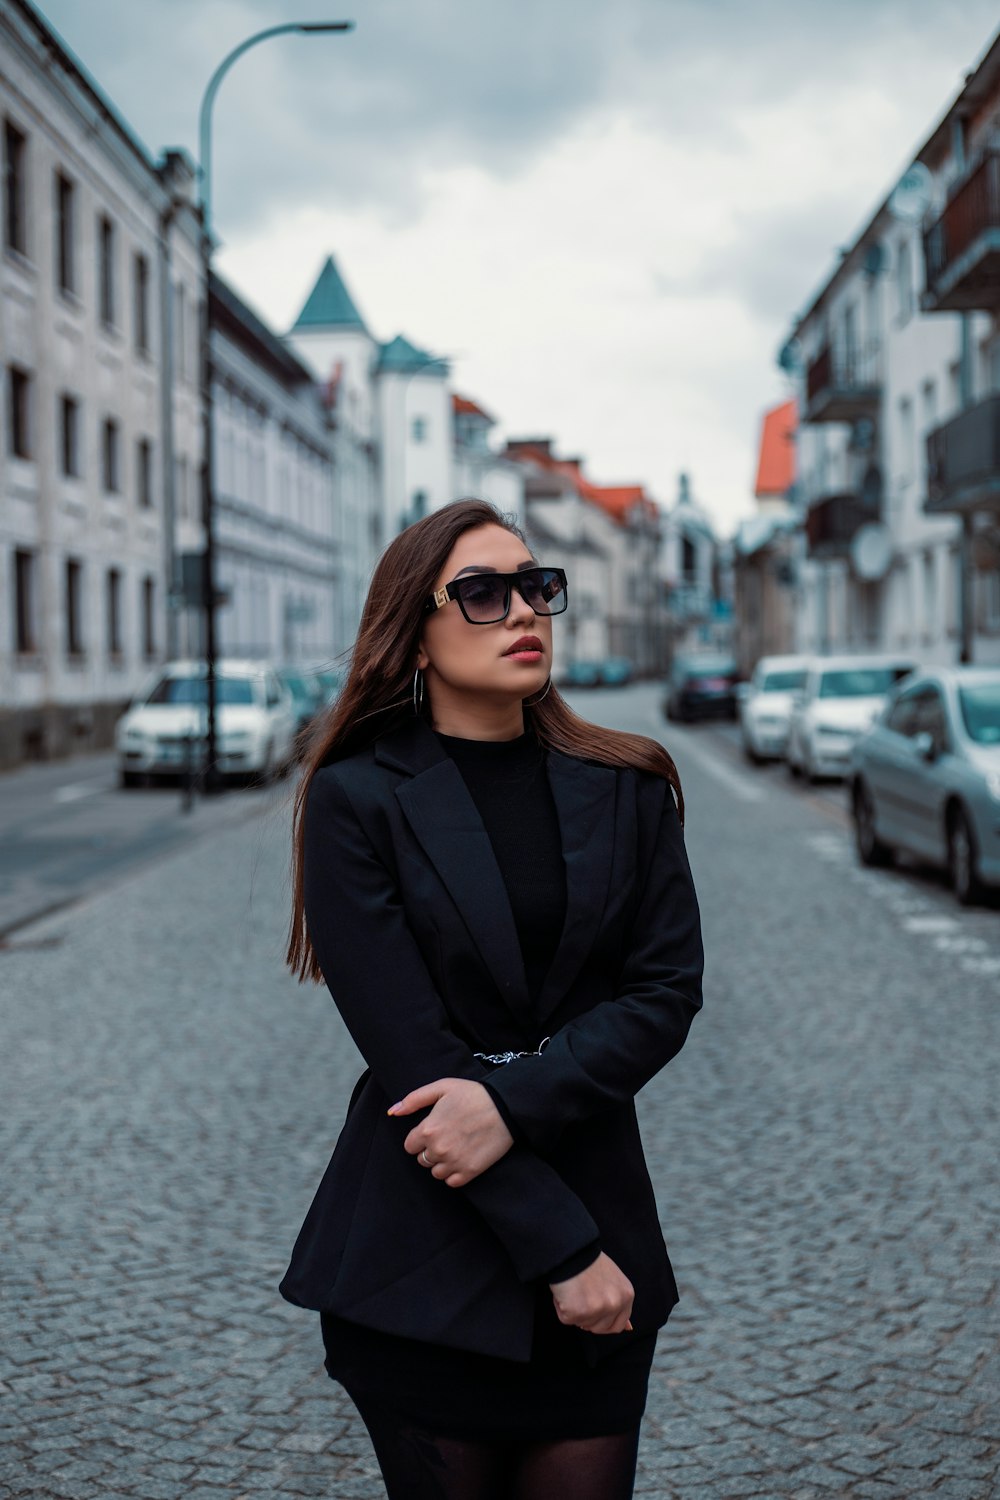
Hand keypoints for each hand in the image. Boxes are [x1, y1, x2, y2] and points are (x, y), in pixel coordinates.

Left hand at [388, 1078, 513, 1186]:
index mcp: (428, 1129)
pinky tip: (463, 1158)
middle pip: (422, 1160)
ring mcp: (454, 1162)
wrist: (505, 1106)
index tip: (433, 1130)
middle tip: (448, 1136)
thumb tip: (392, 1112)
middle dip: (431, 1150)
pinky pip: (452, 1182)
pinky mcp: (470, 1171)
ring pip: (436, 1173)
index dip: (420, 1138)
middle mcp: (438, 1149)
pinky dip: (455, 1174)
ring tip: (457, 1147)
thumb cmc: (473, 1094)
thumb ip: (414, 1099)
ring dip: (442, 1163)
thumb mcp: (441, 1087)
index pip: (410, 1146)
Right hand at [549, 1252, 633, 1334]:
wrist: (571, 1250)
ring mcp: (597, 1310)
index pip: (618, 1325)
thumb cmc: (589, 1261)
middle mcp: (615, 1304)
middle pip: (600, 1328)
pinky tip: (565, 1291)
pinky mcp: (577, 1312)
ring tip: (573, 1290)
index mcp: (626, 1296)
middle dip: (588, 1319)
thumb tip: (629, 1328)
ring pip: (583, 1324)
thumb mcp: (613, 1279)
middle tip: (580, 1298)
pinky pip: (566, 1319)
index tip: (594, 1313)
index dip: (603, 1322)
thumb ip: (619, 1301)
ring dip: (575, 1311)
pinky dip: (561, 1307)